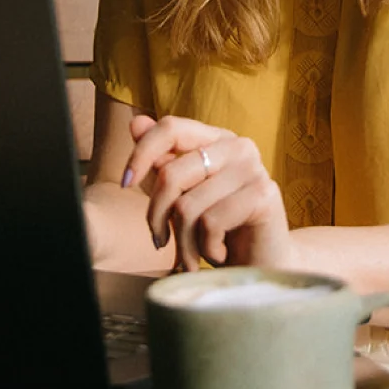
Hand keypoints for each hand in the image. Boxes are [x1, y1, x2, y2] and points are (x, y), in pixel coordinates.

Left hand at [122, 114, 295, 273]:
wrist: (260, 265)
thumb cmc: (218, 231)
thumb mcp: (182, 196)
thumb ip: (161, 163)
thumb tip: (136, 123)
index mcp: (216, 140)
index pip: (171, 128)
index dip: (141, 153)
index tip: (125, 184)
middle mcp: (238, 146)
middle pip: (171, 174)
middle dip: (157, 216)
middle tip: (160, 241)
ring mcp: (253, 168)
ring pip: (188, 205)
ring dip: (183, 243)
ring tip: (192, 257)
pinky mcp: (263, 194)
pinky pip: (210, 222)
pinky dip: (206, 249)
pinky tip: (219, 254)